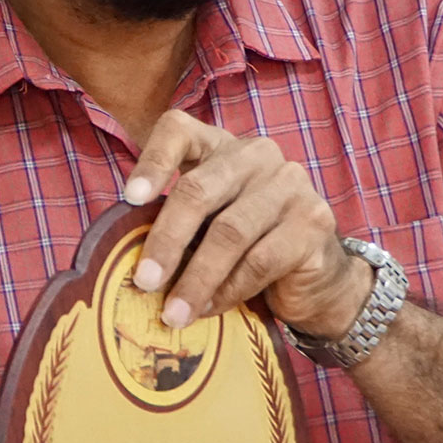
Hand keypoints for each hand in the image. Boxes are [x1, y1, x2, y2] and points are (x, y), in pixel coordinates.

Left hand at [121, 110, 370, 337]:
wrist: (316, 276)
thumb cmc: (246, 246)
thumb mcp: (205, 225)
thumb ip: (176, 225)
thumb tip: (126, 257)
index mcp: (219, 146)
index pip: (178, 129)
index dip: (152, 162)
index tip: (130, 199)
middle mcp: (256, 155)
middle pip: (198, 190)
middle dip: (166, 241)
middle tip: (144, 281)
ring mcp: (290, 185)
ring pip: (229, 232)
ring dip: (196, 278)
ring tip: (173, 312)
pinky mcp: (313, 222)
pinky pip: (259, 260)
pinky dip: (228, 290)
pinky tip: (208, 309)